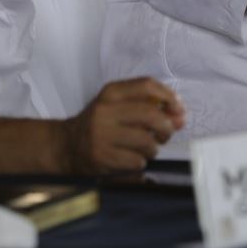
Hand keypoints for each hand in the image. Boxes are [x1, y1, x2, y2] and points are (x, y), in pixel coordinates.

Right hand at [60, 77, 185, 173]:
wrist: (66, 146)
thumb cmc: (101, 124)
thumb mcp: (119, 107)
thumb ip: (150, 107)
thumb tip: (180, 117)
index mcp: (111, 93)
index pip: (147, 85)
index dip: (169, 97)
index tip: (179, 109)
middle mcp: (104, 111)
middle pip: (151, 115)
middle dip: (166, 127)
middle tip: (165, 134)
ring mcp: (101, 135)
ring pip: (147, 141)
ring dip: (153, 148)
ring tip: (145, 149)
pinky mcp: (101, 157)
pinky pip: (137, 161)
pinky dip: (141, 162)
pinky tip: (131, 159)